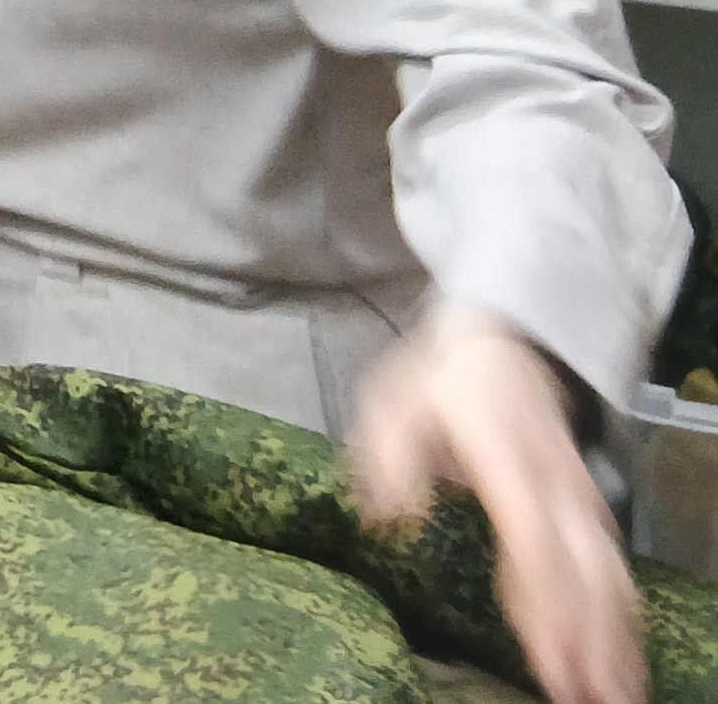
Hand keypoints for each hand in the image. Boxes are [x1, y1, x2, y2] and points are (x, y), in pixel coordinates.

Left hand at [349, 306, 642, 703]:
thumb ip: (388, 458)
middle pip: (582, 574)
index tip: (551, 660)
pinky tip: (619, 661)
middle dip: (590, 643)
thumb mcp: (393, 402)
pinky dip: (619, 618)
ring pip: (606, 577)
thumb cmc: (440, 381)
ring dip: (613, 641)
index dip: (547, 606)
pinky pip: (610, 569)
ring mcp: (578, 499)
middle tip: (589, 702)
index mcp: (508, 463)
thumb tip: (387, 515)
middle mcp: (556, 488)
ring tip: (612, 698)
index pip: (534, 545)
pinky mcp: (586, 510)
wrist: (498, 340)